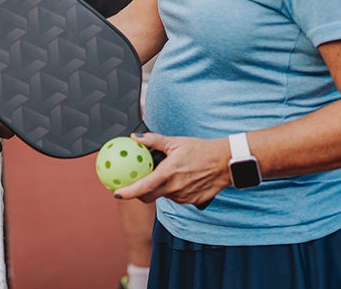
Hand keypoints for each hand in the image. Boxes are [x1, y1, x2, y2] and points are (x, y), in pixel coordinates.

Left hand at [111, 132, 229, 207]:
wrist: (224, 163)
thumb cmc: (200, 150)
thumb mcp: (175, 142)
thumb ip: (153, 140)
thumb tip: (135, 137)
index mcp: (168, 173)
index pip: (143, 187)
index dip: (128, 192)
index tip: (116, 193)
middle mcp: (175, 188)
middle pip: (149, 197)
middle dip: (138, 193)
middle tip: (132, 185)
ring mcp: (184, 197)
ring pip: (163, 196)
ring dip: (158, 188)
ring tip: (162, 174)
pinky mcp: (192, 201)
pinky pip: (176, 197)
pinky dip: (172, 189)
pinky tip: (178, 178)